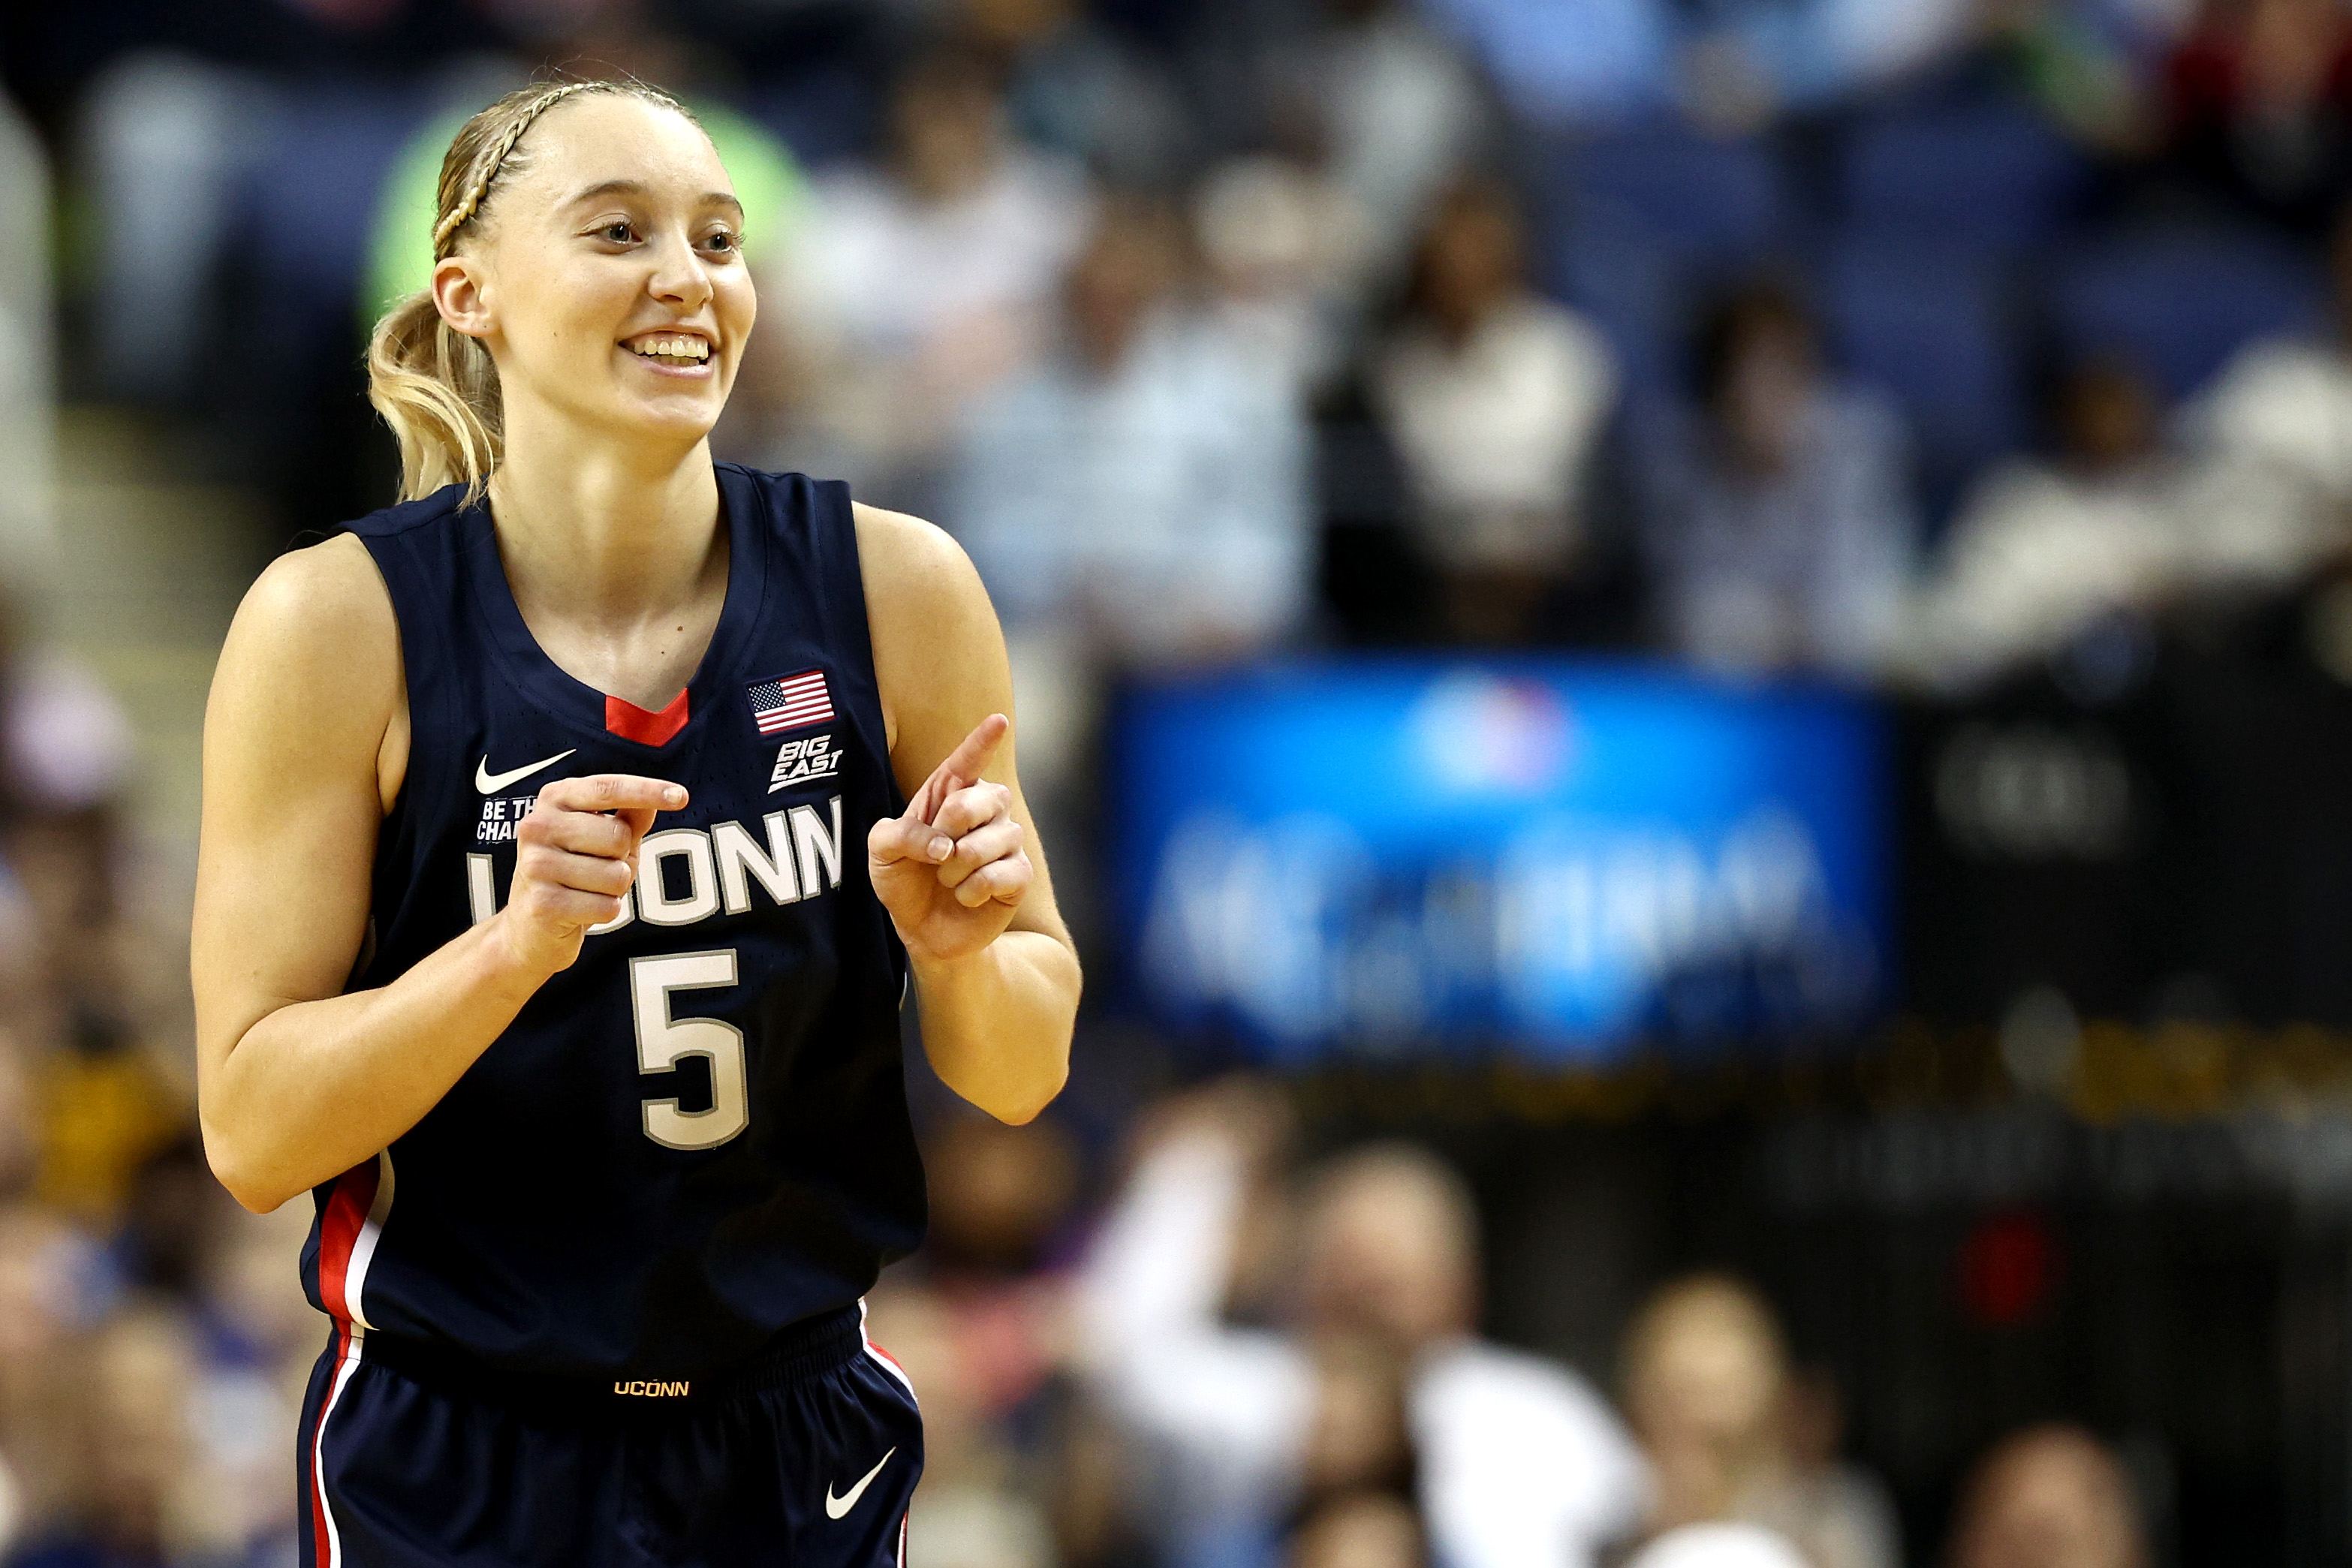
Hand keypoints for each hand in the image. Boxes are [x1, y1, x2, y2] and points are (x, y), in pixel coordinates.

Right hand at [494, 774, 687, 975]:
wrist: (532, 925)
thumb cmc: (577, 872)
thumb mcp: (607, 839)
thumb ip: (631, 817)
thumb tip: (662, 797)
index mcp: (555, 799)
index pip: (608, 788)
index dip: (647, 791)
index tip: (682, 796)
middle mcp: (537, 826)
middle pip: (618, 836)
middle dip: (623, 858)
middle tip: (599, 867)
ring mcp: (535, 865)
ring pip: (616, 875)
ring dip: (615, 889)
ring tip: (589, 889)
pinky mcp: (542, 903)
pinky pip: (607, 907)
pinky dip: (606, 911)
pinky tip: (581, 909)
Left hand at [868, 714, 1031, 963]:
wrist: (922, 930)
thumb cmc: (904, 881)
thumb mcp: (881, 852)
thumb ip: (900, 833)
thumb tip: (945, 845)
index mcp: (950, 795)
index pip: (967, 762)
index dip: (982, 741)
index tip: (998, 720)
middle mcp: (985, 811)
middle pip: (983, 797)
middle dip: (953, 824)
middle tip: (937, 852)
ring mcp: (1006, 841)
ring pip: (992, 840)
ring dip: (958, 867)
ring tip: (947, 879)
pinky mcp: (1019, 875)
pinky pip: (1004, 873)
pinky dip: (974, 890)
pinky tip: (966, 896)